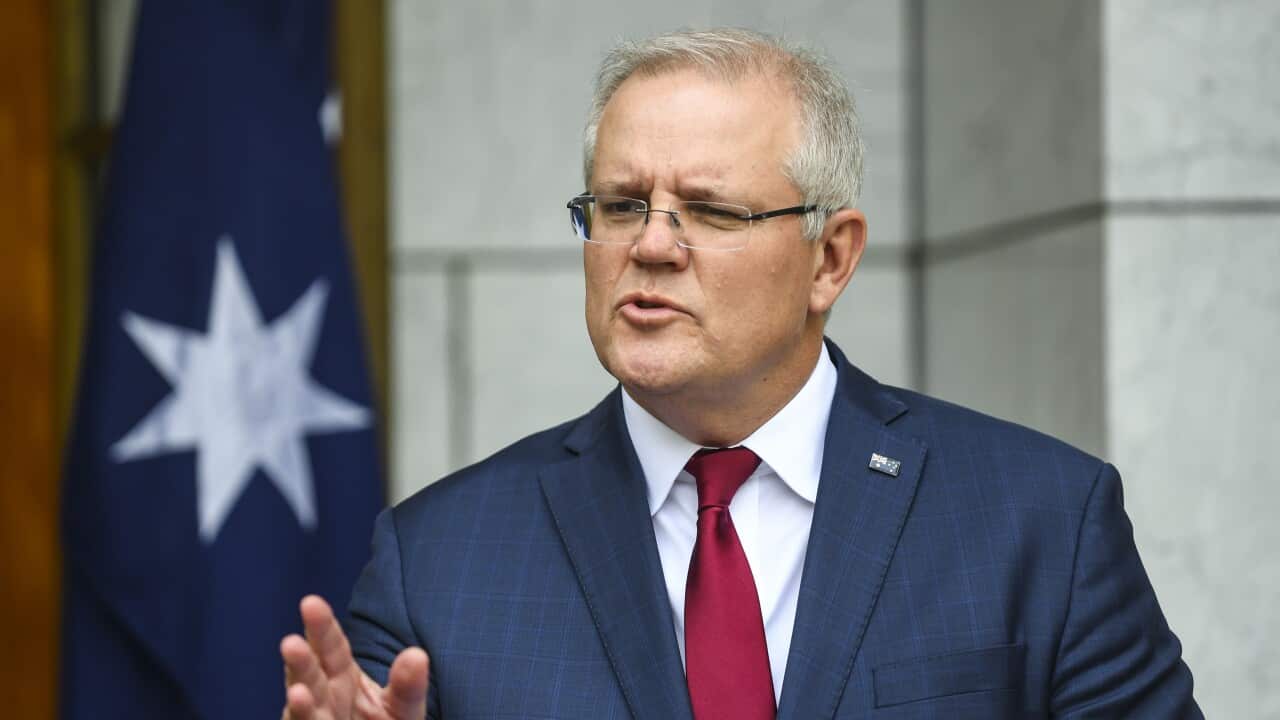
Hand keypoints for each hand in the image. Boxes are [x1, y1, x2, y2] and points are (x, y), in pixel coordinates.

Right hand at [281, 595, 428, 719]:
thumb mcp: (404, 707)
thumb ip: (408, 685)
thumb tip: (417, 655)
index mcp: (341, 676)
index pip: (331, 647)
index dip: (321, 626)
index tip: (311, 603)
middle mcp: (322, 697)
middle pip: (310, 675)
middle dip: (301, 661)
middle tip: (291, 643)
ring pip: (303, 709)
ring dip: (298, 701)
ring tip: (298, 692)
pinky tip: (300, 707)